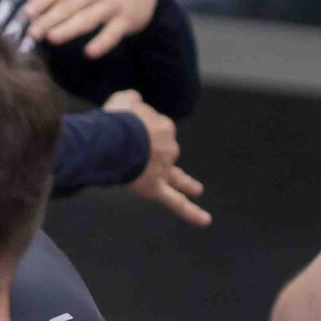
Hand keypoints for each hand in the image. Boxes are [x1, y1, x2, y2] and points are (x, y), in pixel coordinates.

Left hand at [22, 0, 157, 57]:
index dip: (41, 0)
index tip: (26, 13)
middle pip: (70, 5)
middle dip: (50, 19)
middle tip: (31, 33)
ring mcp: (113, 4)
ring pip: (89, 18)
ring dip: (71, 29)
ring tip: (52, 39)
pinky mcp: (126, 20)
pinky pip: (113, 33)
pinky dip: (103, 43)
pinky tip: (90, 53)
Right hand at [106, 89, 211, 226]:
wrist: (114, 139)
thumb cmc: (116, 120)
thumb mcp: (122, 100)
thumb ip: (132, 100)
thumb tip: (134, 100)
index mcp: (163, 127)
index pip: (155, 129)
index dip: (140, 131)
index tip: (126, 132)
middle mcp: (168, 148)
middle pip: (165, 152)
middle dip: (155, 154)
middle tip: (137, 154)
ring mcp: (164, 169)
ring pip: (176, 177)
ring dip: (186, 182)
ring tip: (197, 189)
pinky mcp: (156, 188)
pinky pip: (175, 202)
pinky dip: (190, 212)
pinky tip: (205, 221)